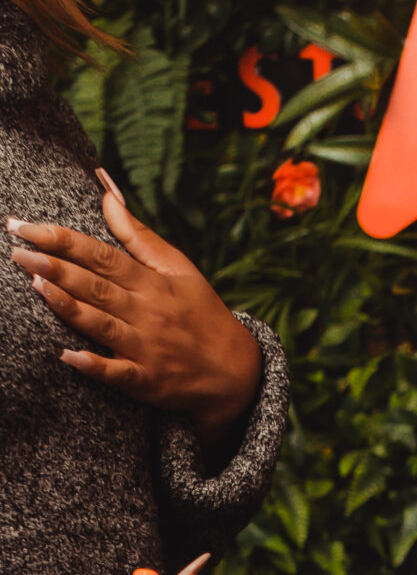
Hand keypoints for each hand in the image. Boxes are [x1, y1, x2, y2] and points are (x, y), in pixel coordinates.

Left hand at [12, 176, 261, 449]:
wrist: (236, 371)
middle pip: (96, 285)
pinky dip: (95, 365)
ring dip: (69, 306)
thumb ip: (137, 234)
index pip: (101, 254)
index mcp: (151, 282)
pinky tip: (68, 356)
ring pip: (102, 324)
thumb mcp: (177, 268)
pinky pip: (118, 373)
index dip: (63, 239)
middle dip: (55, 267)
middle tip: (16, 250)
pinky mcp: (147, 381)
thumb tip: (106, 193)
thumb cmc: (201, 313)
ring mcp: (147, 347)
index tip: (26, 226)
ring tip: (35, 285)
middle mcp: (147, 312)